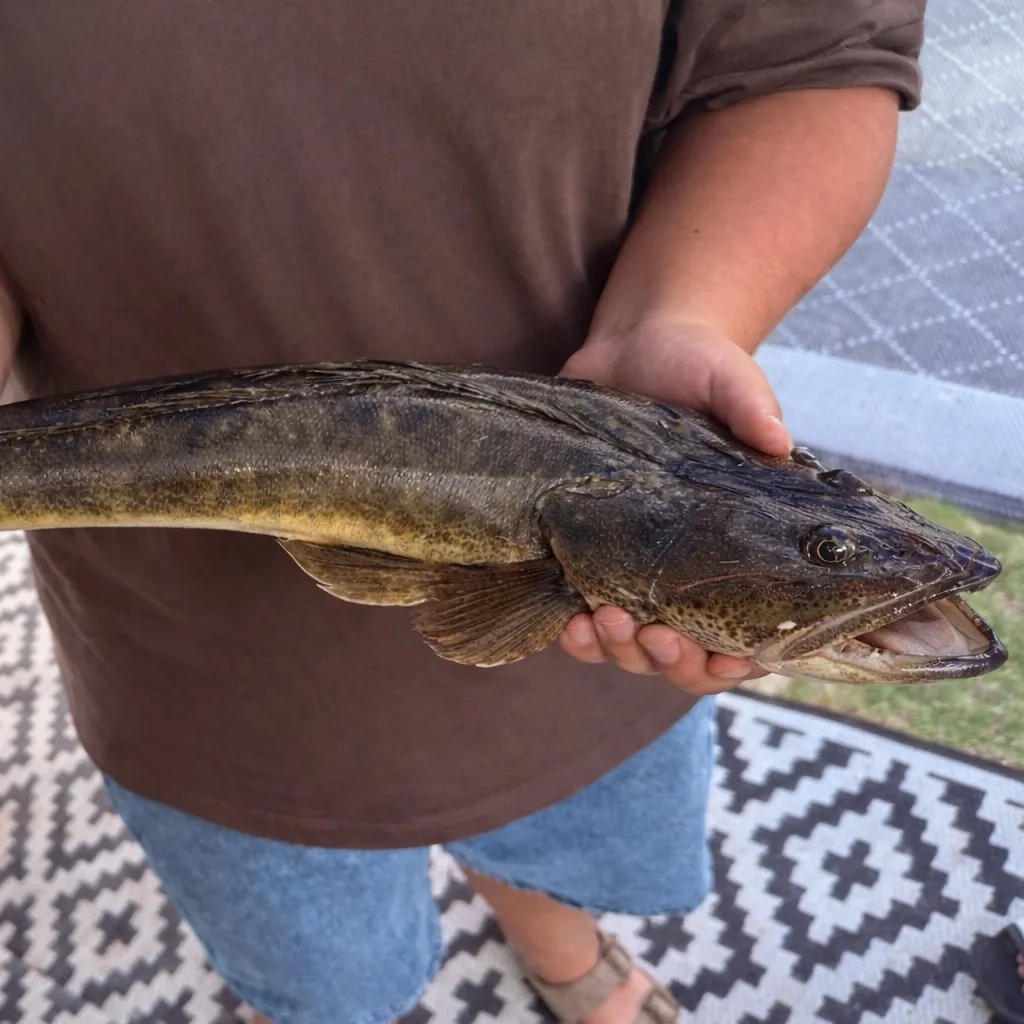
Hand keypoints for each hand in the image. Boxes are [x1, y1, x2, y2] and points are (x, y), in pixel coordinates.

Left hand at [556, 316, 791, 695]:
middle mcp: (686, 571)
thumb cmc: (697, 368)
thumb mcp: (731, 381)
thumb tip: (778, 439)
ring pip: (628, 646)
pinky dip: (577, 633)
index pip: (745, 635)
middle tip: (655, 633)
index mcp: (736, 548)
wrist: (635, 348)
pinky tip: (570, 620)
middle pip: (680, 655)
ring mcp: (633, 569)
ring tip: (604, 621)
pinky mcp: (585, 554)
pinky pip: (580, 617)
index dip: (734, 660)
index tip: (725, 654)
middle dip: (668, 657)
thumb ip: (753, 410)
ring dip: (618, 649)